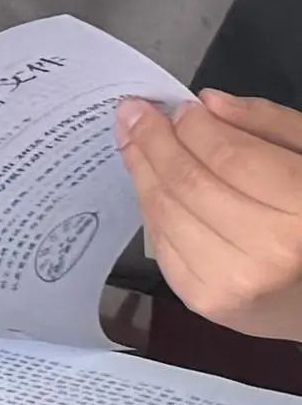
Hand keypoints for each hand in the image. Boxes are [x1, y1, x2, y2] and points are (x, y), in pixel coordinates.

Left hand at [125, 90, 301, 339]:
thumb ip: (271, 125)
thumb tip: (208, 102)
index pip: (230, 156)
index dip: (196, 126)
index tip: (179, 106)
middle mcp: (268, 251)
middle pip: (188, 183)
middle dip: (154, 141)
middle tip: (134, 112)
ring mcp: (232, 283)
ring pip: (166, 213)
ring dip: (143, 172)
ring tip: (133, 141)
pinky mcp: (206, 302)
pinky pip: (162, 243)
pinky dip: (152, 208)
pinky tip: (151, 184)